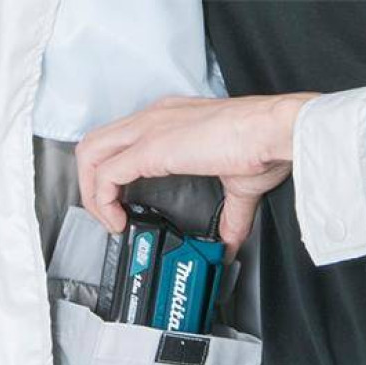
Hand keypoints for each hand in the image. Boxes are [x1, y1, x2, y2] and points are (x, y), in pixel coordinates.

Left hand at [76, 93, 318, 258]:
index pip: (120, 142)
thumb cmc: (263, 145)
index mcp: (169, 122)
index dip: (112, 176)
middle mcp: (153, 120)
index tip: (123, 206)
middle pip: (94, 144)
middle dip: (91, 184)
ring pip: (90, 154)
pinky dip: (102, 201)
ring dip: (91, 193)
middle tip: (108, 215)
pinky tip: (117, 221)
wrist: (275, 132)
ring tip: (109, 221)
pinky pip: (105, 174)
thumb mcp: (239, 186)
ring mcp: (149, 130)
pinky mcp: (151, 148)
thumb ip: (230, 216)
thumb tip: (231, 243)